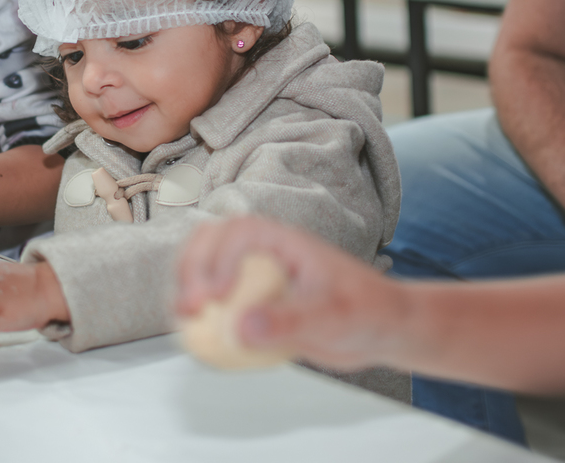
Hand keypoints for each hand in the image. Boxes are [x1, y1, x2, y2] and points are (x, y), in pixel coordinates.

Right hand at [175, 216, 405, 369]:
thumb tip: (241, 328)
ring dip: (188, 283)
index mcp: (287, 242)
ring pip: (207, 261)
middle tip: (191, 307)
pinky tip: (197, 331)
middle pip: (213, 239)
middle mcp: (266, 253)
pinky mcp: (253, 300)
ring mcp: (257, 276)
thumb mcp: (334, 318)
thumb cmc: (368, 312)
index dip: (220, 259)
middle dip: (192, 267)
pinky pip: (216, 296)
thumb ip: (290, 321)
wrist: (381, 329)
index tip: (216, 297)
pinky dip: (200, 308)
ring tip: (183, 316)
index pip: (241, 232)